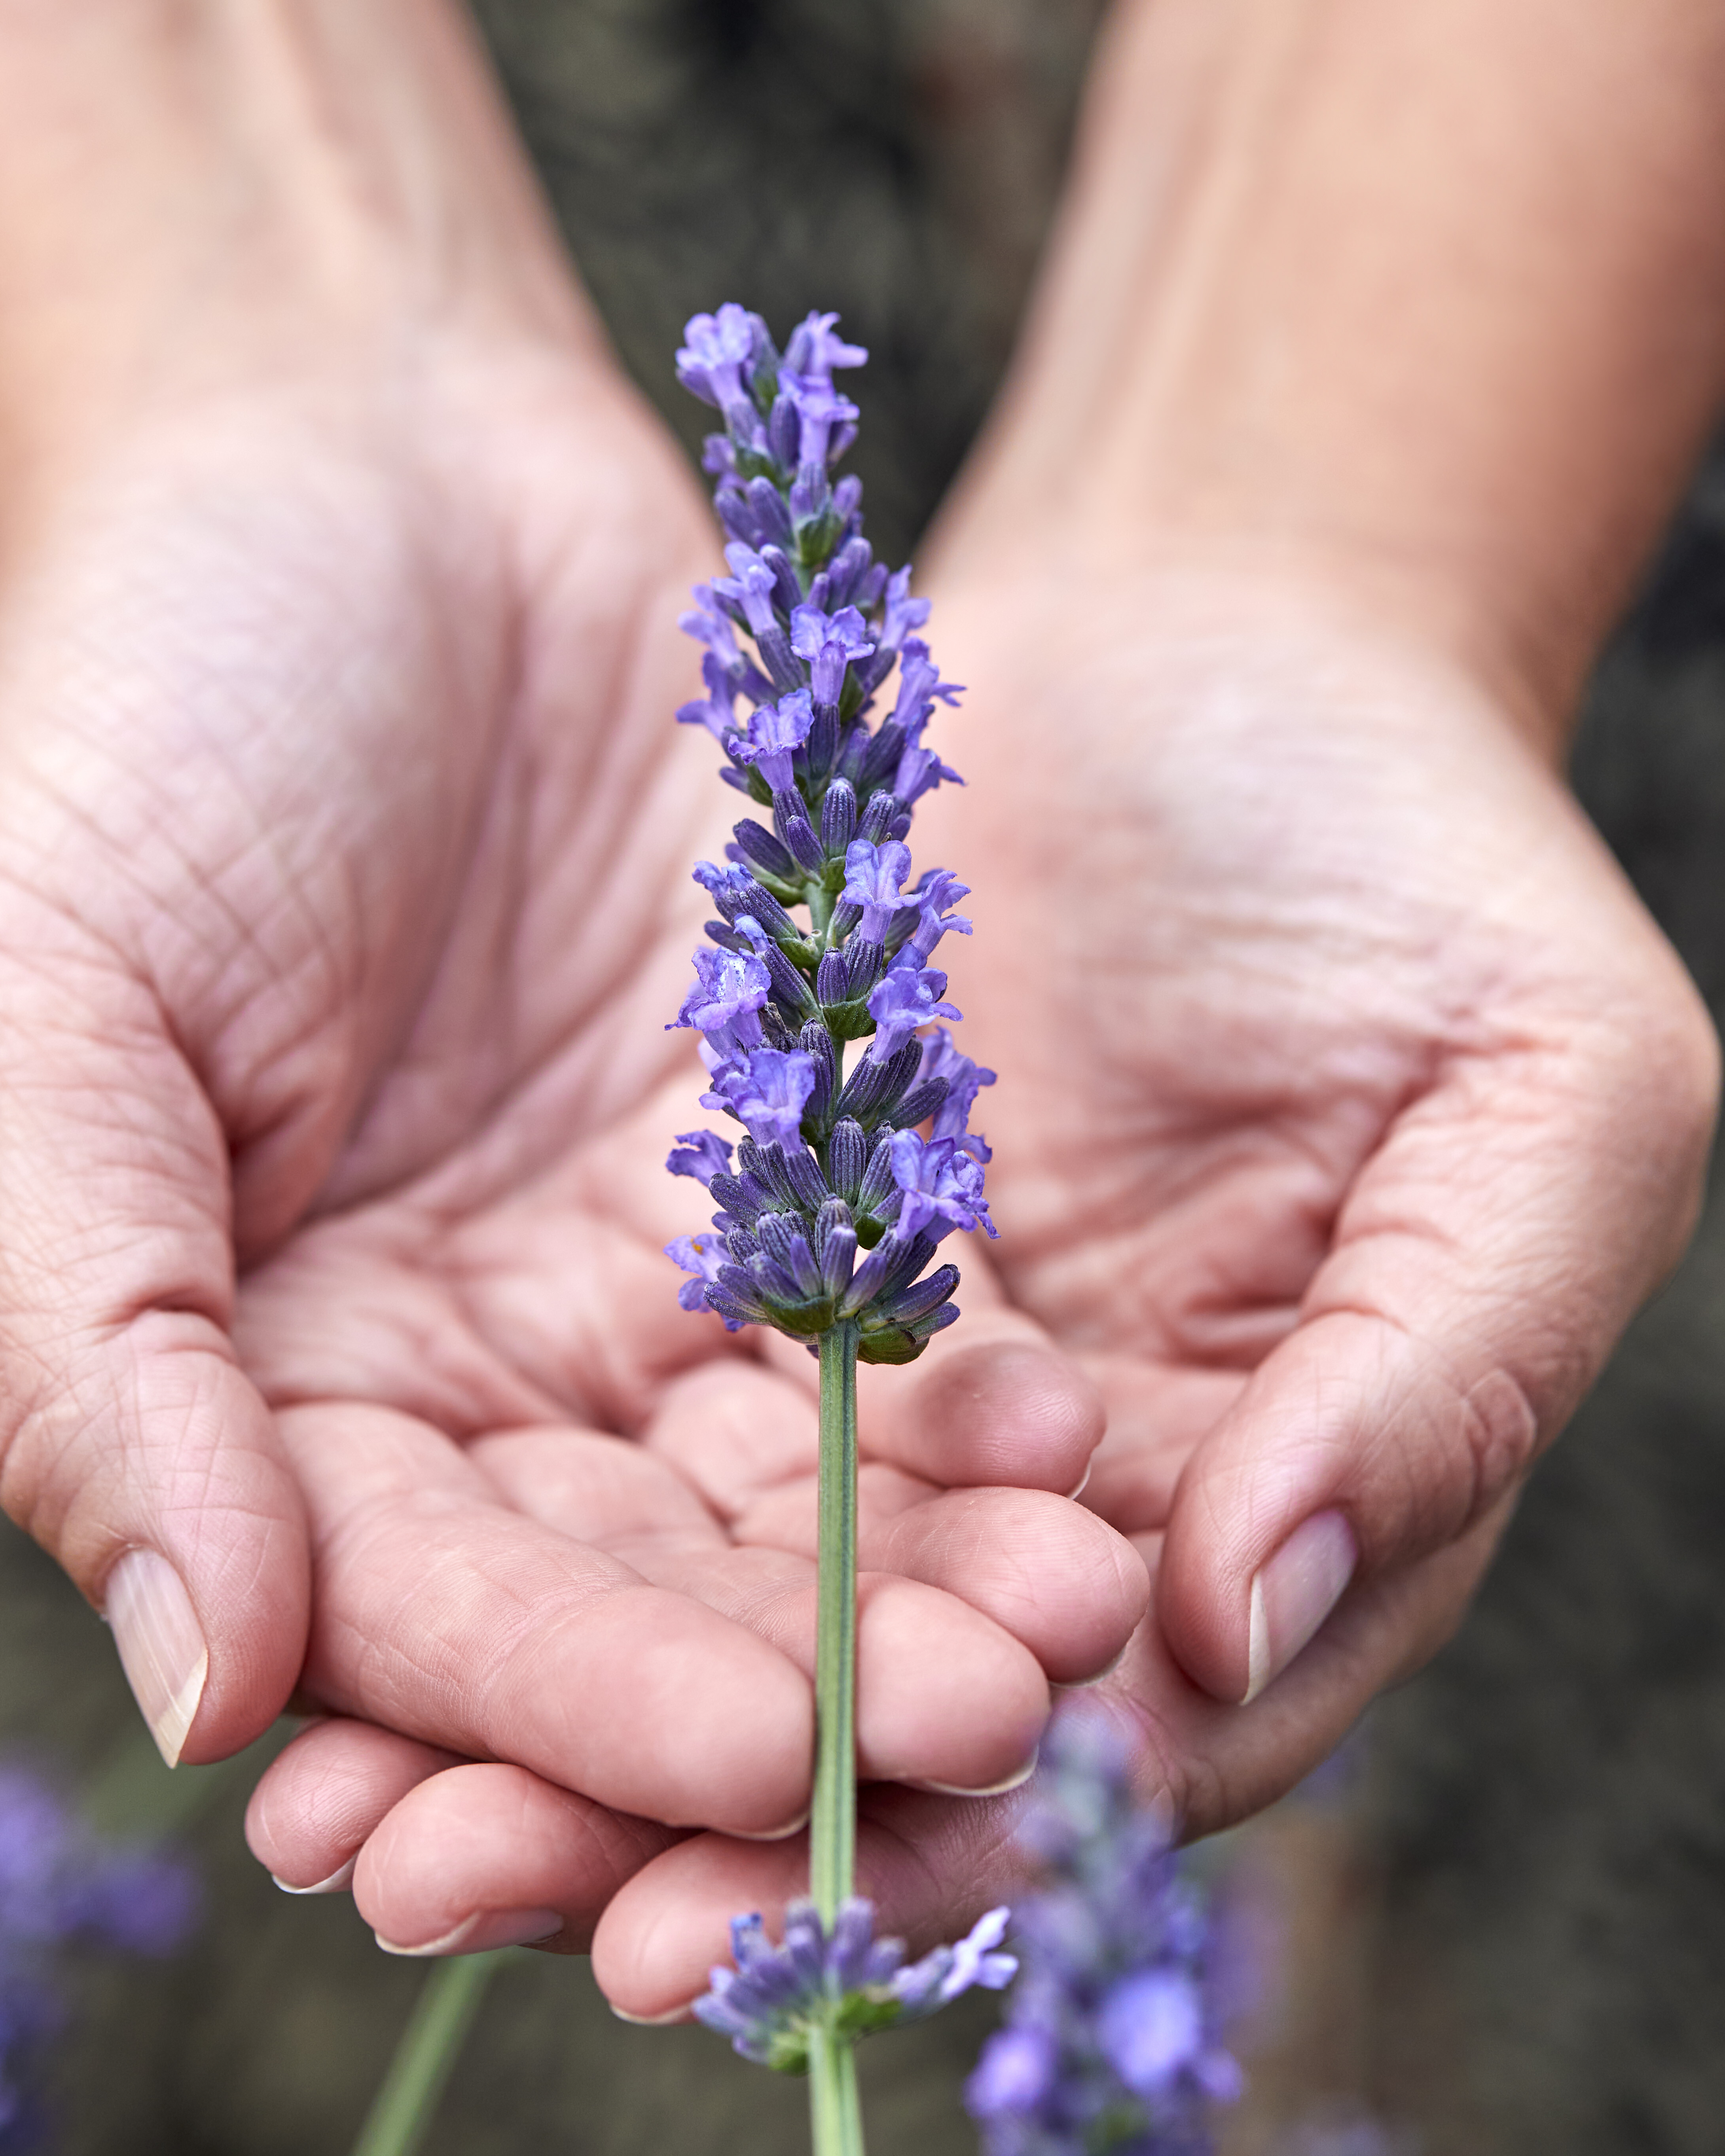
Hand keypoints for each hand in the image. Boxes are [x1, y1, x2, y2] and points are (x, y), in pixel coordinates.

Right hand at [0, 10, 1143, 1857]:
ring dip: (930, 1570)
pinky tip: (1081, 1445)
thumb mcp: (49, 1032)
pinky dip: (976, 1399)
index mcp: (260, 1391)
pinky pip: (890, 1322)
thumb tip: (209, 1694)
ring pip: (789, 1491)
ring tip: (1086, 1624)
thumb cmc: (158, 720)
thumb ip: (102, 1365)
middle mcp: (456, 1372)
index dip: (584, 1708)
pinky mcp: (775, 1170)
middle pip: (637, 1588)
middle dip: (809, 1676)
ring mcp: (623, 1278)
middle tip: (997, 1729)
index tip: (762, 1758)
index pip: (426, 1618)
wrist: (366, 476)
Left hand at [285, 548, 1713, 2012]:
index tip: (791, 1911)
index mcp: (1290, 1492)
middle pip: (906, 1700)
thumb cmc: (1427, 862)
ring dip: (579, 1712)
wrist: (1225, 648)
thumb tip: (1249, 1615)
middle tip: (519, 1903)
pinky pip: (652, 1411)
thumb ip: (1444, 1373)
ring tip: (385, 1821)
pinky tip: (381, 1598)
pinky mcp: (788, 1258)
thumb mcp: (1549, 1102)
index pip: (1135, 1726)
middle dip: (718, 1819)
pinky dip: (538, 1513)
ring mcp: (923, 1376)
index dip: (971, 1829)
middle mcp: (1094, 1479)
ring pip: (747, 1592)